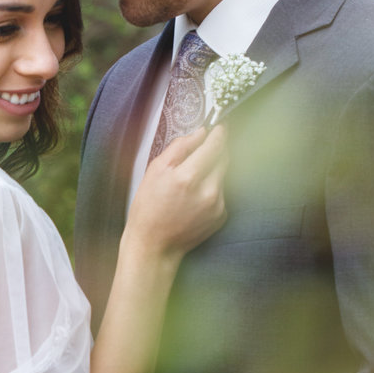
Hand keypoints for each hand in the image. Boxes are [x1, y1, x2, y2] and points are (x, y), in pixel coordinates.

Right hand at [125, 124, 228, 259]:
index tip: (220, 127)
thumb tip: (200, 133)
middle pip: (224, 159)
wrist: (154, 245)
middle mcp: (208, 192)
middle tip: (205, 149)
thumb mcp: (155, 171)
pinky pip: (222, 193)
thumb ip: (179, 147)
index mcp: (188, 177)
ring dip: (213, 171)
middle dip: (217, 151)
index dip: (219, 134)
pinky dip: (213, 189)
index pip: (214, 146)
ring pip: (223, 175)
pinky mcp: (221, 216)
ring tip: (192, 179)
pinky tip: (195, 197)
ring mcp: (217, 206)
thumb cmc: (149, 208)